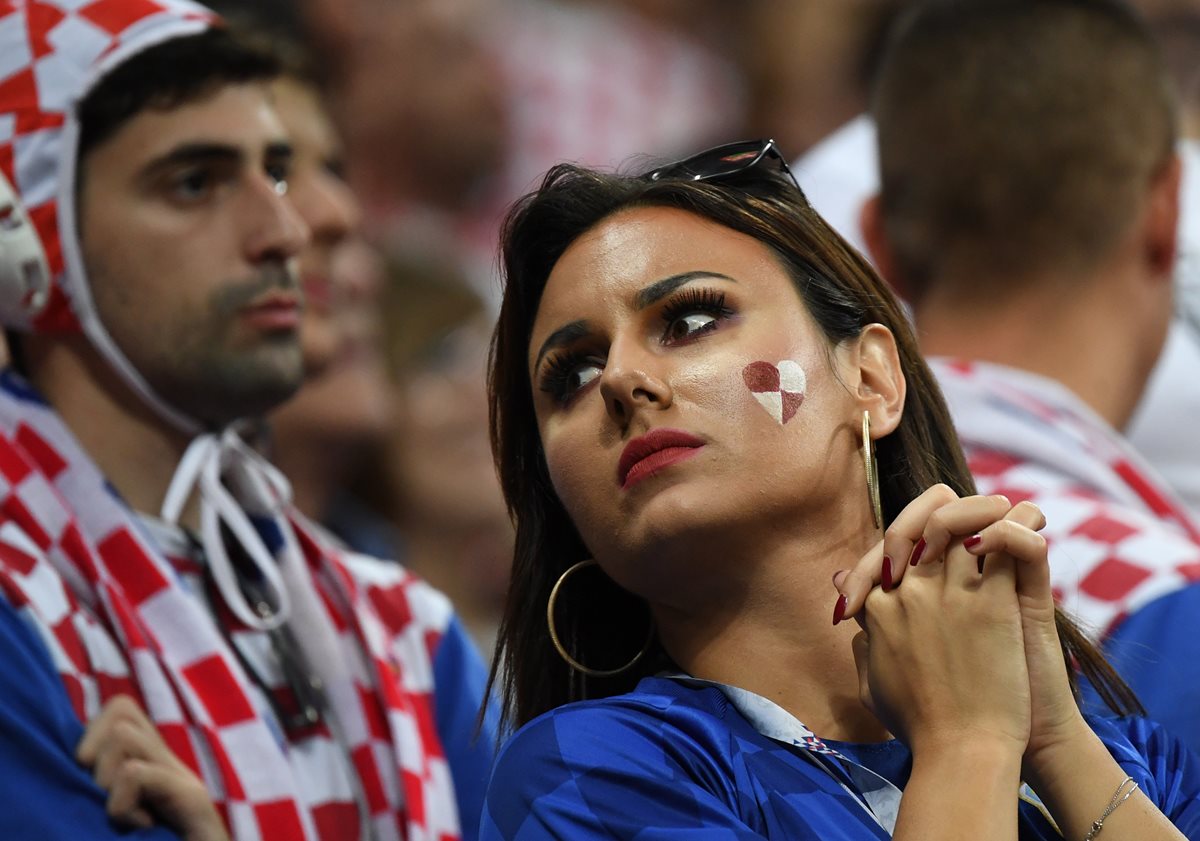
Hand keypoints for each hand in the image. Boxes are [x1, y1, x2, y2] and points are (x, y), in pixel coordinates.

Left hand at [75, 696, 228, 840]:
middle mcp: (171, 762)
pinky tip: (139, 828)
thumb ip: (107, 791)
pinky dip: (121, 805)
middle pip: (121, 710)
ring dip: (106, 780)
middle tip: (104, 798)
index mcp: (152, 764)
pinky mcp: (193, 799)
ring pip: (124, 735)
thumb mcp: (123, 819)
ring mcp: (184, 778)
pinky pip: (136, 774)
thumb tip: (76, 765)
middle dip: (94, 751)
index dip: (91, 736)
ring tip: (122, 815)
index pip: (120, 708)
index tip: (90, 785)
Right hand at [842, 487, 1031, 758]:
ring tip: (1005, 507)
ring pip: (957, 522)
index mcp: (876, 610)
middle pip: (914, 523)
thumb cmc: (918, 726)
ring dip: (982, 507)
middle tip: (961, 501)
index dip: (902, 539)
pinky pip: (1001, 545)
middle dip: (937, 505)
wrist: (963, 750)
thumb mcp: (872, 683)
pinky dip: (1018, 527)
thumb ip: (863, 644)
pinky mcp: (991, 602)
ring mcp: (947, 594)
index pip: (883, 552)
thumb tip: (854, 617)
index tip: (925, 540)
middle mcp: (906, 592)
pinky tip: (1031, 521)